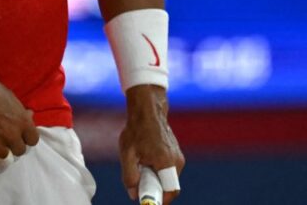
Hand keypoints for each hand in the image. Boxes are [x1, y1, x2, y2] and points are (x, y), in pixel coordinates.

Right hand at [0, 72, 39, 167]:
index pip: (33, 140)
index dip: (27, 137)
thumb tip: (29, 116)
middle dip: (14, 144)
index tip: (21, 133)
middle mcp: (12, 135)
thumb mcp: (11, 97)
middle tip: (6, 136)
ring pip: (5, 156)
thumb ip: (20, 111)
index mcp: (22, 122)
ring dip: (1, 150)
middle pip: (20, 150)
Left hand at [119, 85, 184, 203]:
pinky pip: (168, 169)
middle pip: (168, 186)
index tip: (147, 199)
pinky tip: (146, 157)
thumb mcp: (127, 154)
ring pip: (168, 177)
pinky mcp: (176, 153)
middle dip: (154, 187)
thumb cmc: (137, 130)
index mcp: (167, 163)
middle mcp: (177, 161)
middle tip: (140, 179)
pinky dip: (158, 169)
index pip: (170, 192)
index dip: (159, 199)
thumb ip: (130, 176)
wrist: (147, 111)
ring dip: (155, 177)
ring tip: (141, 162)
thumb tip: (133, 194)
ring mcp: (178, 157)